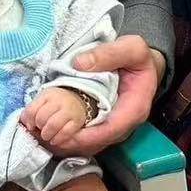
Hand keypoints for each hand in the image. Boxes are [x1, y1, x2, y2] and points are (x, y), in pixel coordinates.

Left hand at [25, 87, 89, 147]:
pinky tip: (54, 140)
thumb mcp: (41, 103)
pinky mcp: (77, 121)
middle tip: (40, 130)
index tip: (31, 126)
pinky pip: (65, 132)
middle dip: (38, 127)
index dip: (29, 121)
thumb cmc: (54, 105)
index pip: (32, 110)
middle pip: (41, 118)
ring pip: (53, 125)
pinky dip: (57, 139)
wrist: (76, 101)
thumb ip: (30, 113)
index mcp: (47, 96)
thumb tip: (27, 126)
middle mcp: (59, 101)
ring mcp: (69, 111)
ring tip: (46, 135)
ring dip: (46, 134)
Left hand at [38, 35, 163, 158]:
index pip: (110, 131)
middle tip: (45, 136)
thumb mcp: (132, 48)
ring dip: (69, 141)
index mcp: (135, 108)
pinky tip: (54, 129)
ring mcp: (115, 125)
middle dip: (72, 142)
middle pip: (98, 142)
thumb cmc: (140, 59)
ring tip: (44, 135)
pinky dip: (71, 135)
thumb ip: (109, 53)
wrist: (145, 65)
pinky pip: (88, 136)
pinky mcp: (106, 124)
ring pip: (91, 143)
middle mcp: (125, 123)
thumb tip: (80, 64)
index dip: (86, 137)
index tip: (64, 134)